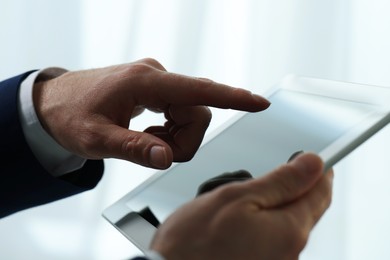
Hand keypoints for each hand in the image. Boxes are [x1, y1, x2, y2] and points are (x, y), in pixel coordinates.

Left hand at [33, 58, 269, 168]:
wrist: (54, 103)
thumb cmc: (70, 116)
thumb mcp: (96, 139)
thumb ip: (133, 148)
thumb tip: (165, 158)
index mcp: (144, 82)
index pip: (198, 89)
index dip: (232, 97)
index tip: (259, 103)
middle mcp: (156, 76)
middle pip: (198, 111)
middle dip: (184, 139)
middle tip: (155, 152)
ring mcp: (157, 81)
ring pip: (191, 113)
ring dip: (176, 136)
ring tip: (146, 141)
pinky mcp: (156, 88)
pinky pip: (180, 111)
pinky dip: (171, 130)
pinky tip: (148, 132)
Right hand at [150, 153, 332, 259]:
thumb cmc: (194, 244)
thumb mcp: (238, 197)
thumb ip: (281, 181)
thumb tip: (312, 164)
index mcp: (289, 231)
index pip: (320, 192)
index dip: (318, 170)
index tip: (312, 159)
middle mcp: (290, 252)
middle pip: (301, 207)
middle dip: (280, 188)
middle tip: (252, 183)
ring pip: (280, 221)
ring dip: (261, 206)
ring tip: (229, 207)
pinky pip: (267, 238)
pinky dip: (253, 223)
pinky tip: (228, 225)